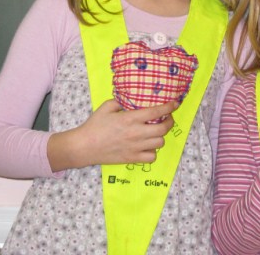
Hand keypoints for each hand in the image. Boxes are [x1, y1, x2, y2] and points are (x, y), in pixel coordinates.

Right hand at [47, 99, 177, 170]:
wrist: (84, 147)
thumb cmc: (94, 125)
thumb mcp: (106, 107)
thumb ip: (121, 101)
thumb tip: (131, 99)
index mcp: (130, 118)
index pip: (156, 112)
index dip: (169, 107)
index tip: (175, 104)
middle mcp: (136, 133)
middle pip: (163, 129)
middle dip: (169, 122)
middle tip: (166, 118)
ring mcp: (135, 148)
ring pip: (160, 143)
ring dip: (160, 136)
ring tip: (155, 132)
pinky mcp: (132, 159)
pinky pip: (151, 157)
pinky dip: (152, 152)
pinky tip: (146, 146)